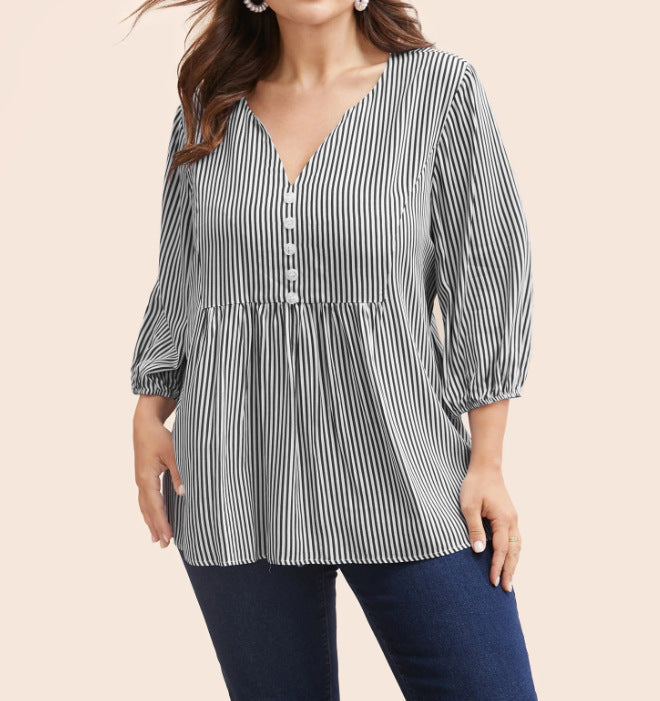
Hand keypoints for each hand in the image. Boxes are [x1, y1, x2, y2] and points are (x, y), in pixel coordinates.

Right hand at [133, 409, 184, 548]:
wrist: (144, 424)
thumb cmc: (158, 437)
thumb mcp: (172, 453)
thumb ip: (179, 473)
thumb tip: (183, 493)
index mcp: (146, 478)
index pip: (155, 506)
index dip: (162, 523)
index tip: (168, 537)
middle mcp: (141, 482)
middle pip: (148, 510)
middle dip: (156, 528)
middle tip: (165, 545)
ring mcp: (141, 480)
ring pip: (145, 507)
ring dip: (151, 522)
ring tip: (157, 539)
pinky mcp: (144, 477)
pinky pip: (146, 500)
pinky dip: (150, 512)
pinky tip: (154, 518)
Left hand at [460, 462, 521, 591]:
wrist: (485, 468)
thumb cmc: (474, 486)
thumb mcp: (469, 507)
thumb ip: (474, 529)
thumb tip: (478, 552)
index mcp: (503, 519)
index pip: (501, 549)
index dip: (497, 566)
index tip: (493, 582)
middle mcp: (512, 521)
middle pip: (514, 551)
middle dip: (510, 570)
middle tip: (507, 590)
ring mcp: (512, 518)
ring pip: (517, 546)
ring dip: (513, 563)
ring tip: (509, 579)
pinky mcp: (509, 516)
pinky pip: (514, 539)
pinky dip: (513, 552)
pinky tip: (508, 559)